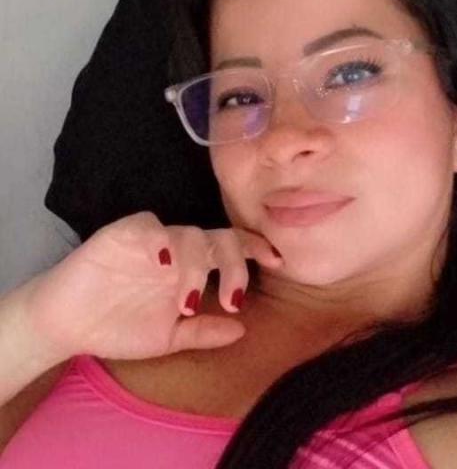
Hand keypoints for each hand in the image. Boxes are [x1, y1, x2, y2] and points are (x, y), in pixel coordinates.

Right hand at [18, 212, 282, 360]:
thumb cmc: (119, 327)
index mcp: (192, 268)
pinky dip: (160, 241)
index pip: (231, 248)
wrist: (68, 325)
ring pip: (189, 234)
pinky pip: (149, 228)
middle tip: (233, 299)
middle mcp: (177, 250)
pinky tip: (162, 262)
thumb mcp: (169, 337)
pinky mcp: (122, 235)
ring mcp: (152, 240)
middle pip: (219, 237)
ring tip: (187, 304)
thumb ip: (204, 333)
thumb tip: (243, 331)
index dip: (255, 250)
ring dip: (195, 267)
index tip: (278, 263)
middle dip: (234, 264)